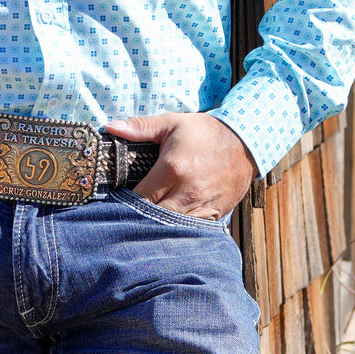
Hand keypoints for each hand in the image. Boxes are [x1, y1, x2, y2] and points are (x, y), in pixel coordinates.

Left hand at [104, 111, 256, 219]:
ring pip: (174, 229)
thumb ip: (140, 127)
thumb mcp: (171, 122)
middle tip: (127, 217)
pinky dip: (181, 231)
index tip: (116, 202)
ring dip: (159, 228)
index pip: (140, 197)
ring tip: (145, 226)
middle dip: (140, 219)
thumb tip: (110, 127)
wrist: (244, 140)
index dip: (125, 203)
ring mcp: (203, 205)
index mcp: (172, 169)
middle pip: (155, 218)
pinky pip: (193, 231)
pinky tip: (170, 229)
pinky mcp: (216, 214)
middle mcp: (187, 191)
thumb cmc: (204, 131)